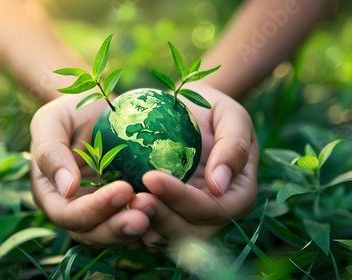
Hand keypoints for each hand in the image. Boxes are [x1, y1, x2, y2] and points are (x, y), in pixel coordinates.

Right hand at [30, 95, 149, 247]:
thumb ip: (51, 152)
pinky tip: (167, 215)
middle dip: (117, 229)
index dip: (94, 209)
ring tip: (157, 215)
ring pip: (115, 235)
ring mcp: (101, 212)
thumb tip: (66, 188)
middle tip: (144, 217)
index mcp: (51, 195)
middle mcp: (75, 210)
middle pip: (92, 234)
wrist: (100, 108)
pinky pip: (136, 227)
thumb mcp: (52, 121)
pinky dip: (151, 226)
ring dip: (136, 231)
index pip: (69, 215)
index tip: (123, 189)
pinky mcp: (125, 208)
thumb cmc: (71, 111)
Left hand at [129, 82, 258, 246]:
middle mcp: (215, 215)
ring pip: (166, 237)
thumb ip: (233, 147)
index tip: (151, 177)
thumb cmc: (214, 110)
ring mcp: (189, 219)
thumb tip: (219, 185)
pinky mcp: (166, 216)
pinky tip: (113, 214)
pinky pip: (149, 230)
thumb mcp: (232, 117)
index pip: (212, 208)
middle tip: (133, 198)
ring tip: (121, 207)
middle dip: (160, 217)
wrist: (188, 112)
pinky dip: (132, 228)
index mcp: (238, 196)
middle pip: (189, 230)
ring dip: (143, 226)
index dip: (181, 198)